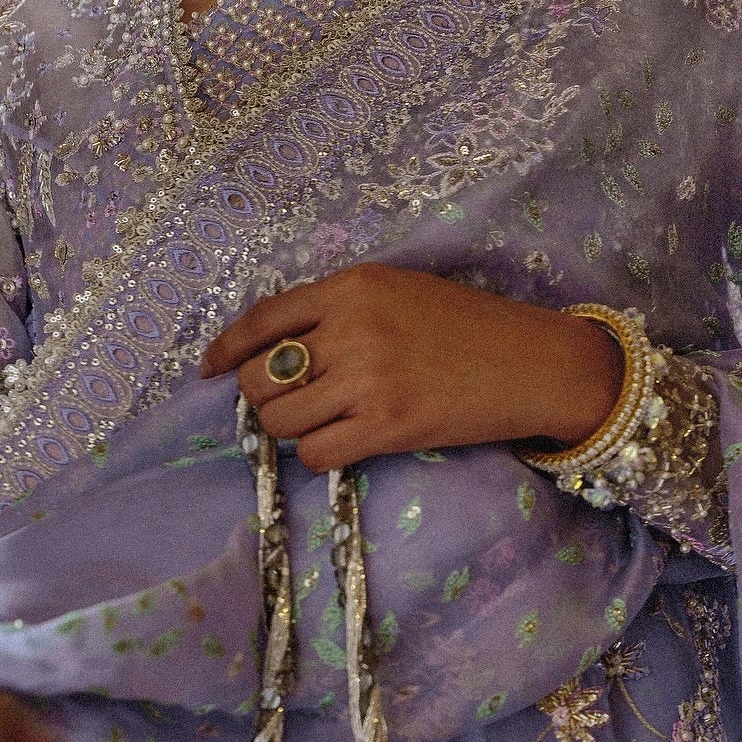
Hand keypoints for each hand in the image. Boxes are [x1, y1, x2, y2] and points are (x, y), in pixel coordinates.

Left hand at [199, 263, 622, 472]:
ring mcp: (368, 379)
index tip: (208, 369)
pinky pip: (316, 454)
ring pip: (281, 421)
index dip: (226, 348)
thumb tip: (276, 346)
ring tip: (324, 422)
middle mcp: (352, 329)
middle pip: (261, 377)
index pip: (263, 318)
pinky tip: (346, 442)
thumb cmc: (469, 326)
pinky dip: (321, 455)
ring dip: (291, 430)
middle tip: (292, 402)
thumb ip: (340, 309)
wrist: (534, 363)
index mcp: (353, 287)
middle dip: (265, 396)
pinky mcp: (388, 426)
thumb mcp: (399, 291)